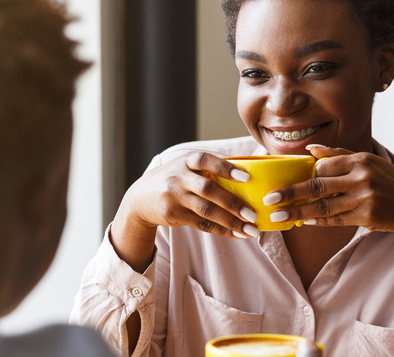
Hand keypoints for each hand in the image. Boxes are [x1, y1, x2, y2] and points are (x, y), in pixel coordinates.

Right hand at [118, 151, 258, 238]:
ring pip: (206, 211)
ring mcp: (175, 197)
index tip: (246, 177)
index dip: (226, 168)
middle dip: (232, 203)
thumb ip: (210, 168)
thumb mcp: (185, 166)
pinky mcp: (173, 215)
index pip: (206, 161)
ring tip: (251, 229)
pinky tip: (237, 233)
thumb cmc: (174, 179)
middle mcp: (179, 178)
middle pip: (208, 190)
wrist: (140, 198)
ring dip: (230, 221)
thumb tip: (250, 170)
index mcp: (186, 161)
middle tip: (253, 214)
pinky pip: (202, 224)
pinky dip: (221, 230)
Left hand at [266, 145, 393, 273]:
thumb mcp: (367, 162)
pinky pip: (335, 219)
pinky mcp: (367, 216)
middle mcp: (362, 177)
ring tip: (279, 216)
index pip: (322, 166)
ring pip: (323, 206)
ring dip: (298, 212)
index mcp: (360, 160)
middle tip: (269, 200)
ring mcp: (365, 197)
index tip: (281, 182)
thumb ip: (338, 156)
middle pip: (317, 185)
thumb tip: (310, 150)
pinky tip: (303, 221)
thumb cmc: (387, 181)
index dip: (302, 176)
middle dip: (290, 193)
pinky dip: (317, 221)